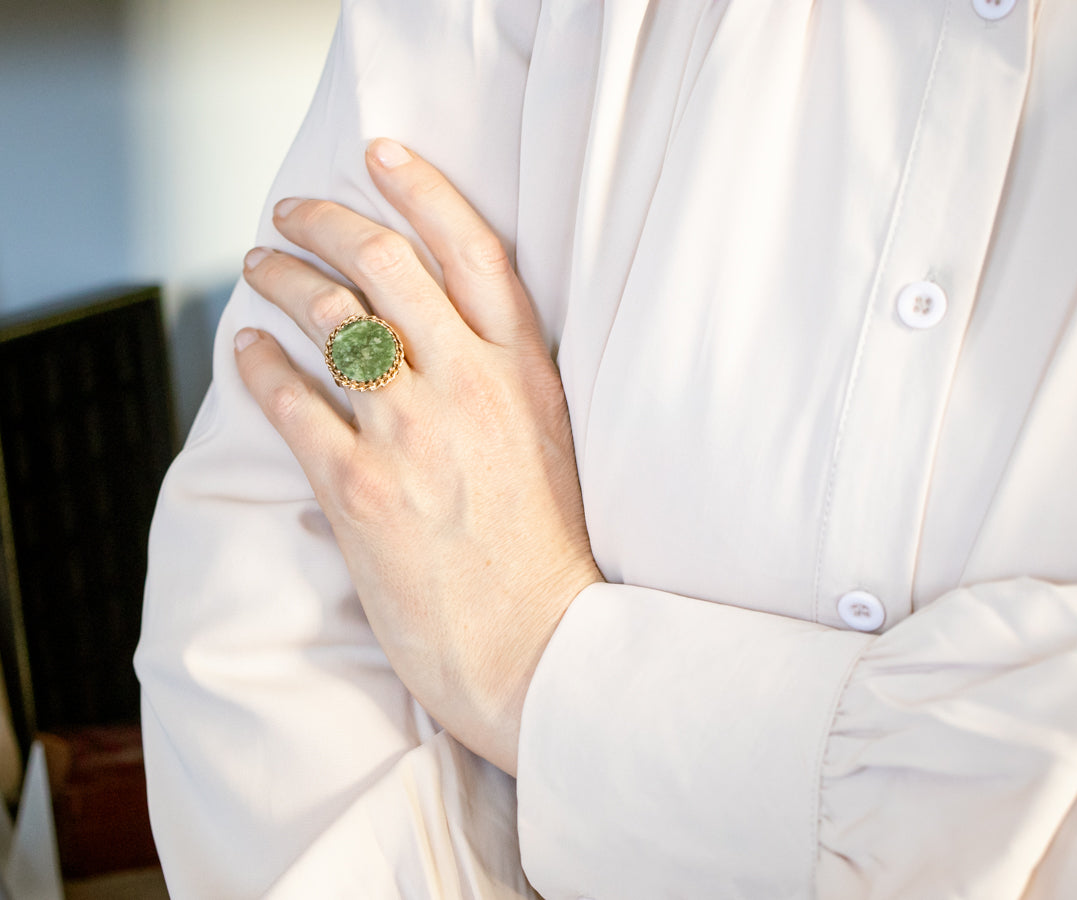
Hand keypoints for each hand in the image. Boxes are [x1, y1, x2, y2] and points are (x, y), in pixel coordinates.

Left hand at [233, 139, 602, 775]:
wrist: (538, 645)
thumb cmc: (547, 553)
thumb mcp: (550, 444)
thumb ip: (504, 381)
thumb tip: (439, 336)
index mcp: (525, 371)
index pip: (472, 247)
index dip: (422, 188)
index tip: (381, 155)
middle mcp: (469, 384)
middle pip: (384, 261)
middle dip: (324, 220)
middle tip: (291, 213)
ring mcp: (412, 431)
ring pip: (329, 314)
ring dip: (280, 277)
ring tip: (257, 269)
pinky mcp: (359, 486)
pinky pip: (290, 398)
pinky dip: (258, 363)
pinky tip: (246, 349)